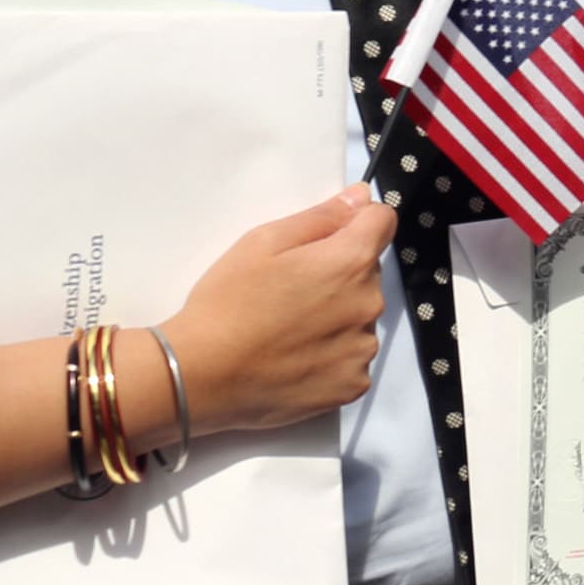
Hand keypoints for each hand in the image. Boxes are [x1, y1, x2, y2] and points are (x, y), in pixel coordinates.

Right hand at [165, 186, 398, 436]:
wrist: (201, 377)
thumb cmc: (228, 302)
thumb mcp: (263, 242)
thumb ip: (321, 217)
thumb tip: (361, 198)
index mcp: (351, 262)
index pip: (382, 222)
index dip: (357, 222)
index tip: (331, 235)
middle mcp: (370, 304)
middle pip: (368, 273)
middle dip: (340, 273)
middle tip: (291, 290)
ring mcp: (364, 350)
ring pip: (360, 317)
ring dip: (338, 316)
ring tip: (289, 330)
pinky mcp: (354, 386)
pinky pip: (352, 357)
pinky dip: (332, 355)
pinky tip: (295, 359)